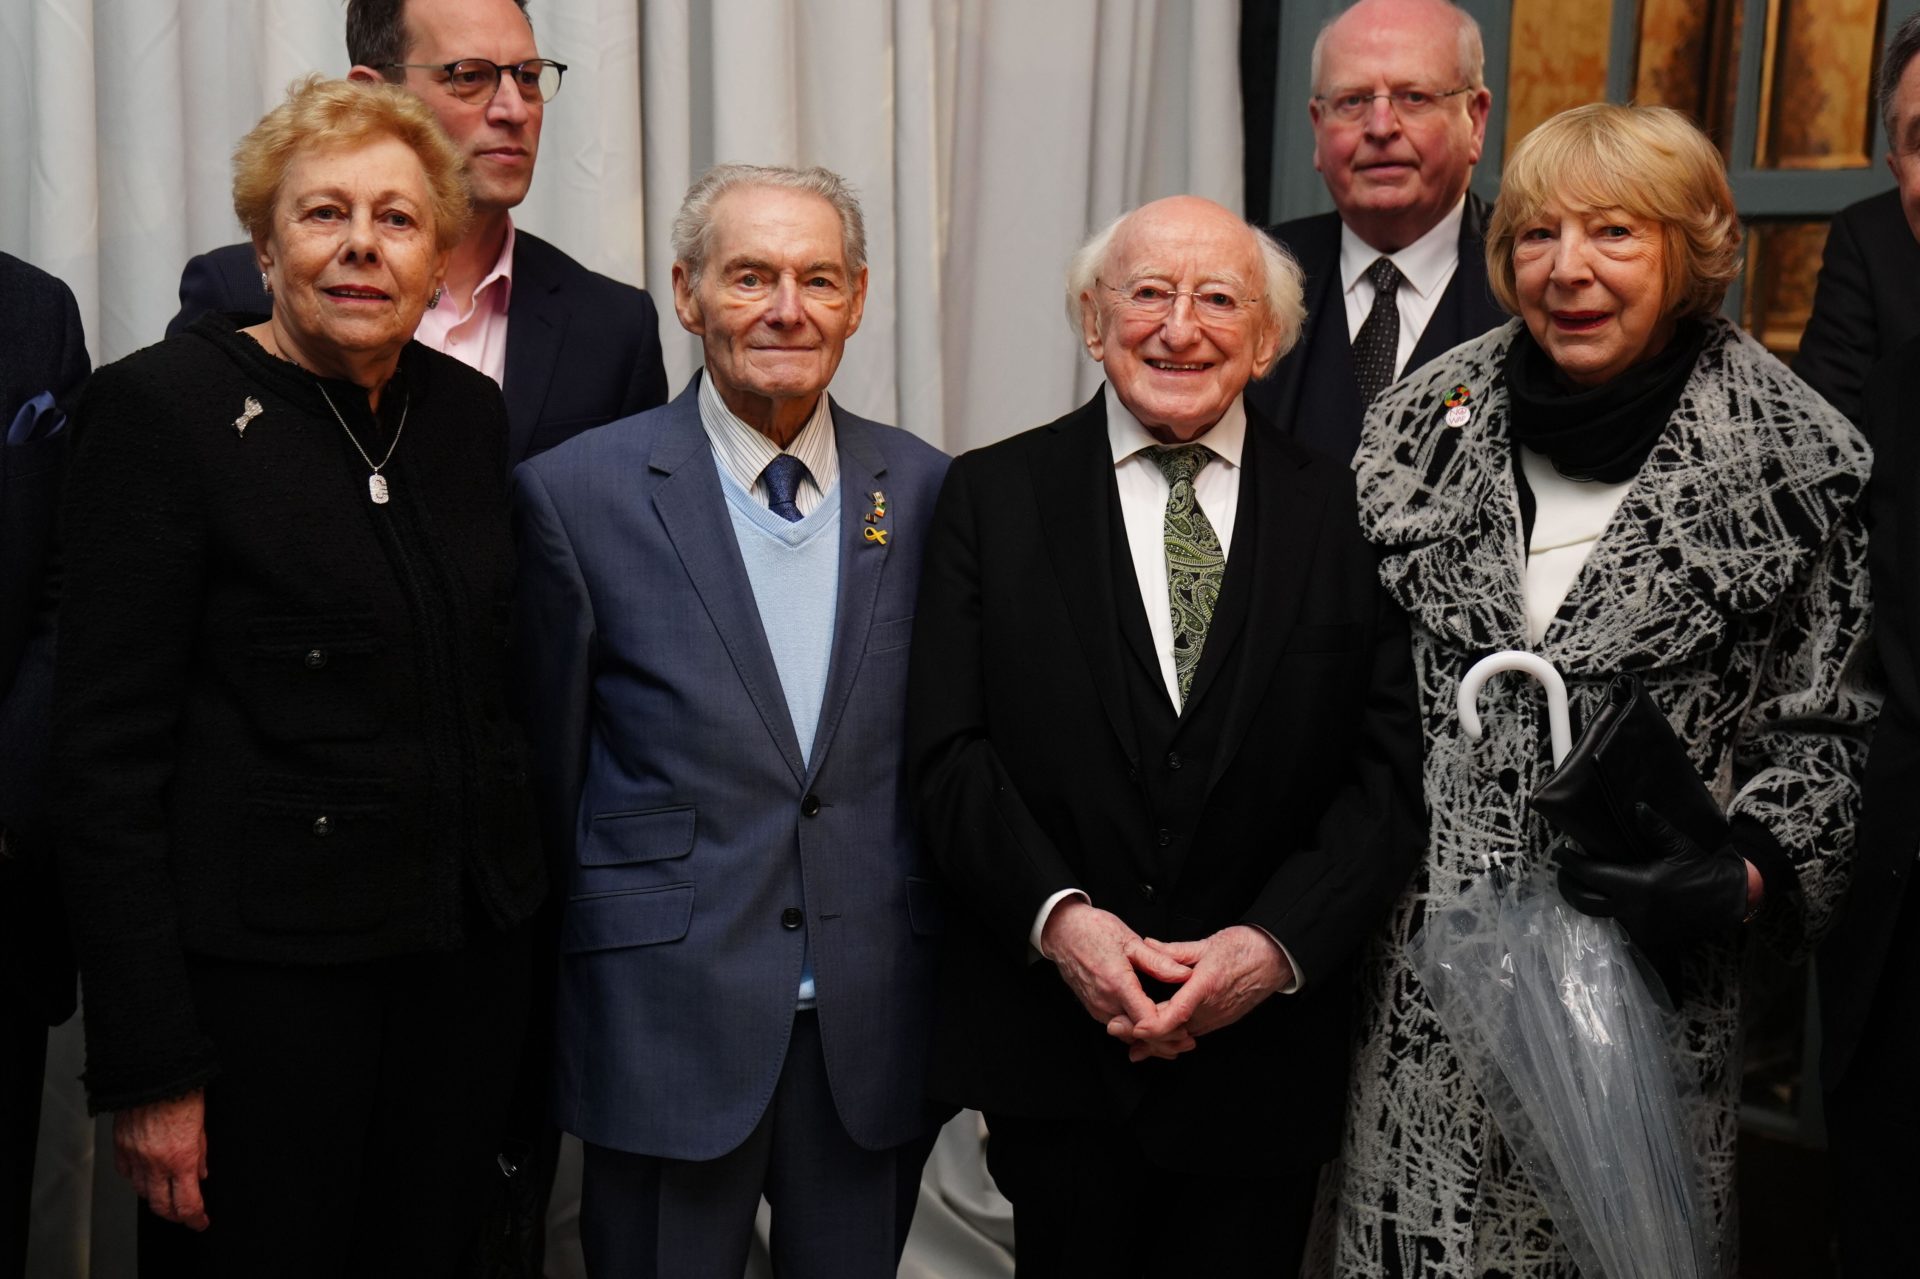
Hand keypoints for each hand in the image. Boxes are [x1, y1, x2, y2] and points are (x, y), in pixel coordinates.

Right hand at [113, 1091, 209, 1229]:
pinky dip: (135, 1179)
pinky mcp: (120, 1145)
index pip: (188, 1203)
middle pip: (161, 1206)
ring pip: (141, 1192)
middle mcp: (156, 1162)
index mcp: (181, 1158)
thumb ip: (201, 1154)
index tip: (200, 1222)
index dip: (195, 1218)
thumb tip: (200, 1175)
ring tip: (165, 1195)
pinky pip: (125, 1172)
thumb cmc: (183, 1092)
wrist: (155, 1072)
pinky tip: (144, 1176)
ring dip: (155, 1197)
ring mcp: (135, 1155)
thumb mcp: (203, 1125)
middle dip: (174, 1215)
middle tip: (183, 1214)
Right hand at [1041, 901, 1195, 1058]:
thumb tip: (1185, 974)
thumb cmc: (1093, 931)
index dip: (1169, 1027)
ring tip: (1175, 1036)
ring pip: (1128, 1035)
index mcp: (1117, 984)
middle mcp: (1105, 1002)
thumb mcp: (1130, 940)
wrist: (1062, 931)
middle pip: (1139, 1034)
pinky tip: (1152, 1027)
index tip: (1186, 1024)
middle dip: (1164, 1039)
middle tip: (1187, 1039)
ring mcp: (1097, 1008)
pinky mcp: (1094, 1009)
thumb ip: (1158, 961)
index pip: (1147, 1021)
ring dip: (1151, 1039)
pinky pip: (1118, 1028)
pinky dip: (1136, 1032)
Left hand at [1124, 926, 1291, 1060]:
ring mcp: (1217, 1017)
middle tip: (1115, 1029)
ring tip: (1129, 1041)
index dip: (1150, 1026)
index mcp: (1205, 987)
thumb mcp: (1206, 944)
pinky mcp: (1221, 1019)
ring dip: (1156, 1039)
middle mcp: (1211, 1008)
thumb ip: (1174, 951)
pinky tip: (1157, 1036)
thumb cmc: (1245, 949)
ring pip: (1181, 1036)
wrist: (1275, 958)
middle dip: (1142, 1035)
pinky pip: (1192, 1032)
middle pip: (1172, 1032)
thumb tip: (1147, 944)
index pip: (1174, 1015)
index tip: (1131, 1028)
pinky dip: (1173, 1036)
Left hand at [1558, 803, 1751, 951]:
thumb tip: (1636, 807)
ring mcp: (1638, 927)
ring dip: (1581, 899)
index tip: (1559, 852)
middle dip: (1567, 884)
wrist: (1727, 900)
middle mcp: (1634, 909)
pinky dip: (1602, 913)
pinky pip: (1614, 926)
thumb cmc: (1702, 869)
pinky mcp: (1646, 938)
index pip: (1591, 874)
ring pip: (1596, 915)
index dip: (1570, 862)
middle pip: (1584, 900)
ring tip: (1575, 883)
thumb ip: (1654, 827)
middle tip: (1562, 869)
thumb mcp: (1679, 845)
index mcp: (1639, 884)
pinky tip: (1598, 900)